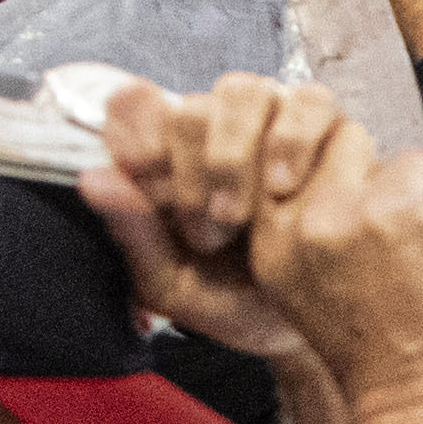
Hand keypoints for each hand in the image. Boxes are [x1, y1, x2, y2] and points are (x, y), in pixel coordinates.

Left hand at [84, 69, 353, 348]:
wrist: (308, 330)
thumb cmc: (234, 303)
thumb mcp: (173, 286)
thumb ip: (133, 234)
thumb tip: (92, 179)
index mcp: (169, 151)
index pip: (136, 105)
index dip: (135, 130)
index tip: (141, 174)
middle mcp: (219, 124)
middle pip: (192, 107)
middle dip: (193, 171)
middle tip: (207, 233)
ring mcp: (275, 119)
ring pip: (246, 92)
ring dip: (236, 153)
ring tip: (243, 216)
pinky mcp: (331, 128)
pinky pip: (312, 104)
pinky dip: (295, 139)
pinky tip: (285, 187)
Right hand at [114, 71, 422, 423]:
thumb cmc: (356, 363)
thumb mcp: (266, 299)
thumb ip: (217, 231)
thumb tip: (100, 178)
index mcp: (273, 238)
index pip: (279, 145)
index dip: (301, 158)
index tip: (318, 204)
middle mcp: (318, 219)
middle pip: (342, 136)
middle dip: (367, 174)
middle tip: (388, 244)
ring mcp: (381, 214)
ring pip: (409, 161)